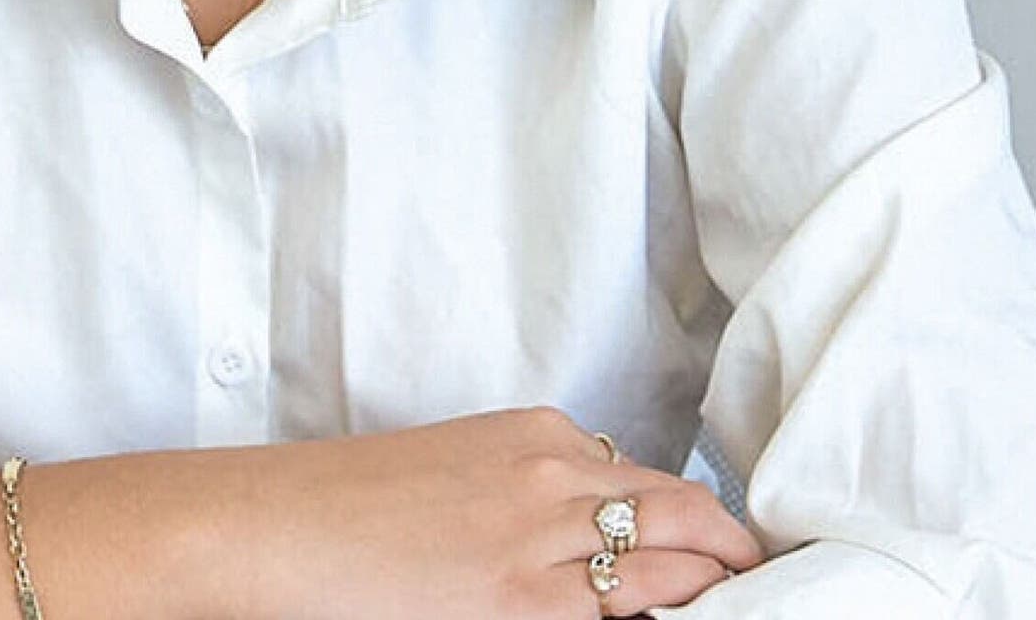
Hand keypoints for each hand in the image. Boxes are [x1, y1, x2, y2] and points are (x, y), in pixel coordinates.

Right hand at [217, 407, 763, 618]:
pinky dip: (659, 618)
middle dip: (736, 553)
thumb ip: (520, 488)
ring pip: (668, 563)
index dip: (700, 523)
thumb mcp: (448, 469)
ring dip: (713, 591)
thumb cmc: (338, 506)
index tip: (727, 553)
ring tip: (745, 610)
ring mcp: (539, 542)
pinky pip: (616, 614)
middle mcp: (549, 476)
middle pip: (683, 513)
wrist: (266, 527)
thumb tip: (575, 534)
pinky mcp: (517, 604)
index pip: (647, 479)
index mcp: (531, 434)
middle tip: (769, 582)